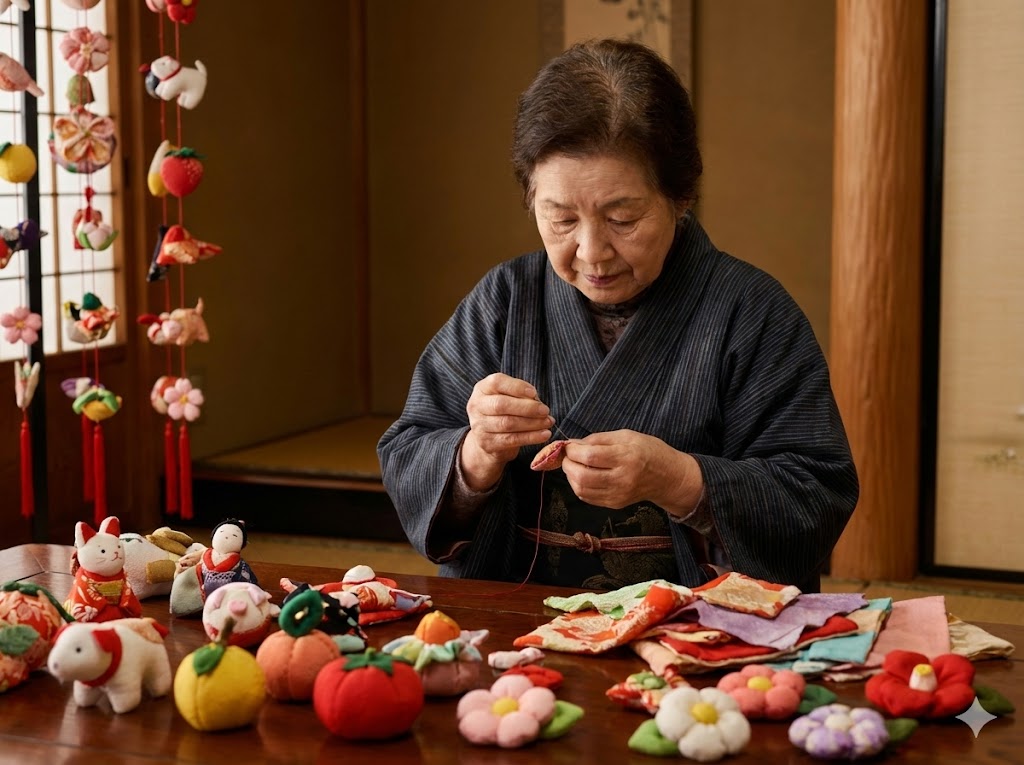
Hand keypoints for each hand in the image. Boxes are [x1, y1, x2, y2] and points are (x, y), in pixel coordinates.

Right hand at [461, 373, 553, 489]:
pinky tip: (544, 435)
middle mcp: (476, 406)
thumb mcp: (509, 398)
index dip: (516, 386)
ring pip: (508, 424)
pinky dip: (531, 437)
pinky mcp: (487, 443)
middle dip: (527, 407)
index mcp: (482, 389)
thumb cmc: (504, 412)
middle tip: (545, 410)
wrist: (488, 439)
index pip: (496, 382)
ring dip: (533, 423)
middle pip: (501, 405)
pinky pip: (512, 440)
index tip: (534, 392)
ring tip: (548, 422)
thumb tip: (539, 404)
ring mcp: (479, 426)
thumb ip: (521, 396)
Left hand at [562, 429, 702, 512]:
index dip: (573, 451)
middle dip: (567, 464)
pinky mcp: (615, 504)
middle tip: (568, 457)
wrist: (668, 477)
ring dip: (571, 476)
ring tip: (574, 466)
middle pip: (582, 476)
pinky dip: (578, 486)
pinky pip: (588, 498)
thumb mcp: (626, 435)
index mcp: (626, 457)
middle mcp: (622, 479)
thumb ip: (598, 439)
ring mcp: (618, 494)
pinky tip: (582, 476)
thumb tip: (573, 444)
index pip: (590, 456)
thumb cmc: (648, 450)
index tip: (569, 445)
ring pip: (581, 489)